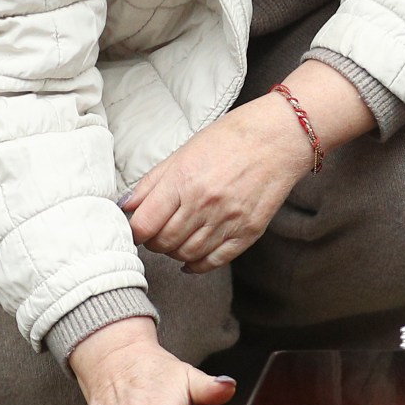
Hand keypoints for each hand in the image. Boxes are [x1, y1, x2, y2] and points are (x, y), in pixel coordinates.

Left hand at [121, 61, 371, 272]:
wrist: (278, 138)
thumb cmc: (229, 139)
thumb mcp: (183, 152)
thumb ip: (152, 183)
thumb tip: (126, 207)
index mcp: (183, 180)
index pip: (145, 225)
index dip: (136, 231)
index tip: (138, 228)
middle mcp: (204, 203)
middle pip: (164, 243)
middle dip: (154, 243)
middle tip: (156, 234)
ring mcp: (228, 220)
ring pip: (187, 254)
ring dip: (175, 253)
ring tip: (175, 241)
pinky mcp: (248, 231)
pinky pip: (216, 260)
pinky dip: (198, 265)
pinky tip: (191, 260)